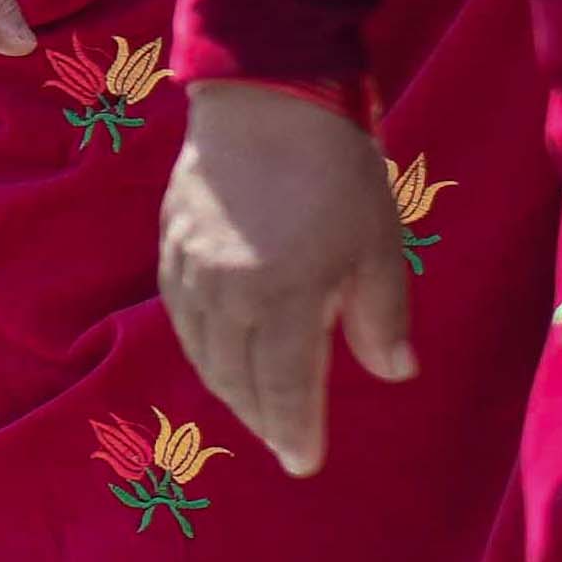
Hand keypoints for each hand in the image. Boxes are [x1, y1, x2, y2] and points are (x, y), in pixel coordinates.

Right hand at [161, 75, 420, 474]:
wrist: (266, 99)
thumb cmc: (336, 173)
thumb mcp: (380, 247)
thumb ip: (382, 317)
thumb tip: (391, 372)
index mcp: (283, 295)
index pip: (283, 384)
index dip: (294, 428)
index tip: (305, 463)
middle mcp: (226, 291)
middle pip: (235, 374)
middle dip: (260, 416)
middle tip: (283, 442)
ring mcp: (191, 266)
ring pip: (200, 347)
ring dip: (225, 385)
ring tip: (251, 408)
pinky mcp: (170, 242)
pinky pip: (178, 312)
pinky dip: (198, 344)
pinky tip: (214, 352)